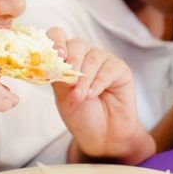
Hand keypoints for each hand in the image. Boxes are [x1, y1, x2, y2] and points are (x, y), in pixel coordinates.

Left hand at [46, 28, 153, 164]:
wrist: (103, 135)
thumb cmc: (81, 115)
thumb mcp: (62, 96)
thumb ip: (58, 76)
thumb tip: (53, 61)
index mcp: (66, 58)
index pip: (58, 37)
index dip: (55, 41)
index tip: (56, 55)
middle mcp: (84, 56)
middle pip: (76, 43)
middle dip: (71, 61)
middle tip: (69, 81)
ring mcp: (102, 61)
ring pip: (92, 57)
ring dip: (84, 78)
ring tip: (80, 97)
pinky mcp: (119, 69)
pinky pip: (108, 68)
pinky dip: (98, 82)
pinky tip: (93, 94)